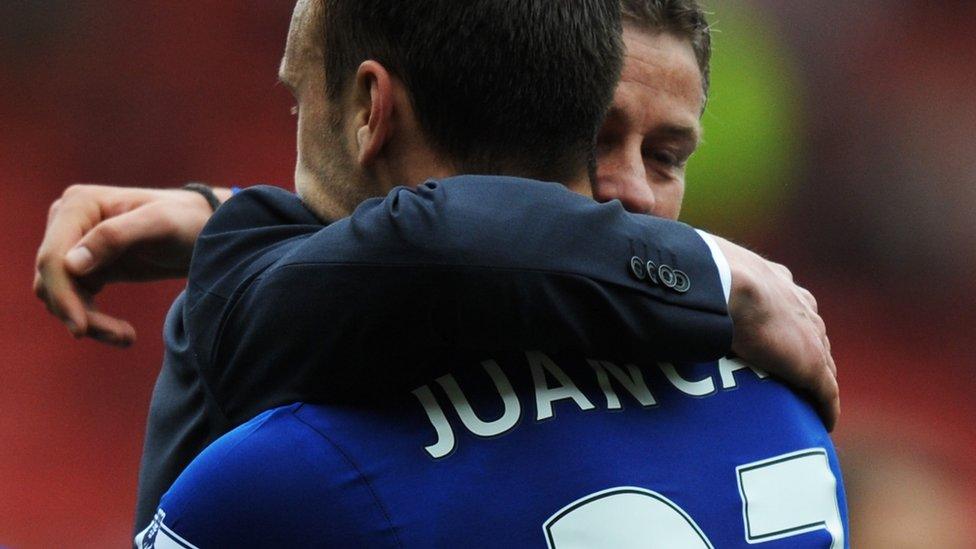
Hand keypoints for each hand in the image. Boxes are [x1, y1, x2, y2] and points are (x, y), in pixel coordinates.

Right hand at [33, 184, 228, 346]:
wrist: (203, 230)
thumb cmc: (186, 220)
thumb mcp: (159, 224)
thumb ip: (115, 237)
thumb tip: (68, 264)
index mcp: (78, 205)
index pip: (53, 257)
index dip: (62, 295)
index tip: (81, 328)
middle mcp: (67, 222)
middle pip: (52, 279)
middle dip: (78, 313)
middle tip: (121, 337)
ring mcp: (73, 245)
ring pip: (59, 295)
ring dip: (87, 321)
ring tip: (126, 337)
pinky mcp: (86, 267)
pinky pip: (74, 300)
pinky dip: (92, 320)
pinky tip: (123, 334)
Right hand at [715, 236, 839, 430]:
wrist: (724, 283)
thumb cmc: (705, 273)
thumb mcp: (704, 270)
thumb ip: (698, 282)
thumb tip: (663, 288)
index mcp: (776, 280)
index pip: (789, 307)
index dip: (786, 327)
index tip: (777, 342)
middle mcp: (800, 305)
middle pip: (812, 334)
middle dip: (805, 352)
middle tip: (789, 374)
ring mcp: (809, 335)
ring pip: (822, 362)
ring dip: (815, 380)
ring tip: (804, 400)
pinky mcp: (812, 364)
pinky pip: (826, 391)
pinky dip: (825, 407)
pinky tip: (823, 421)